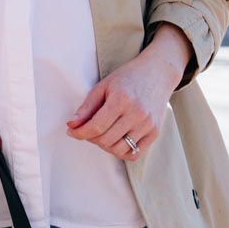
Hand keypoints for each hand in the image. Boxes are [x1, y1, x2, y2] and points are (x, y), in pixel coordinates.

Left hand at [65, 28, 190, 160]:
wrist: (157, 73)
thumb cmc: (127, 78)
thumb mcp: (103, 86)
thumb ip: (87, 107)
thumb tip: (71, 125)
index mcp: (122, 99)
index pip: (96, 126)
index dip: (80, 133)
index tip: (71, 132)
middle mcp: (137, 114)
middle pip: (106, 140)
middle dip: (91, 138)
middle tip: (88, 130)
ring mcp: (148, 125)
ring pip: (118, 150)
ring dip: (105, 146)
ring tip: (102, 134)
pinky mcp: (155, 132)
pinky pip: (134, 154)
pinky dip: (121, 152)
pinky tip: (116, 140)